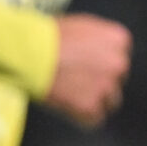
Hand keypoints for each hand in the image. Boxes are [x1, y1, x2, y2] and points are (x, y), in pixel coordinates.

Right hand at [45, 13, 130, 127]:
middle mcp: (119, 63)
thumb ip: (97, 39)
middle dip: (98, 81)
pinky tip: (64, 103)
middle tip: (73, 80)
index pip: (119, 57)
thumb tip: (97, 50)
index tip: (82, 64)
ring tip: (67, 93)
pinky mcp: (91, 107)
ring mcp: (106, 86)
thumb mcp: (79, 26)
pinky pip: (93, 119)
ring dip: (92, 99)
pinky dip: (80, 115)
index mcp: (118, 40)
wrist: (27, 54)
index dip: (99, 62)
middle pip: (117, 79)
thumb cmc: (45, 37)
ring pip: (109, 101)